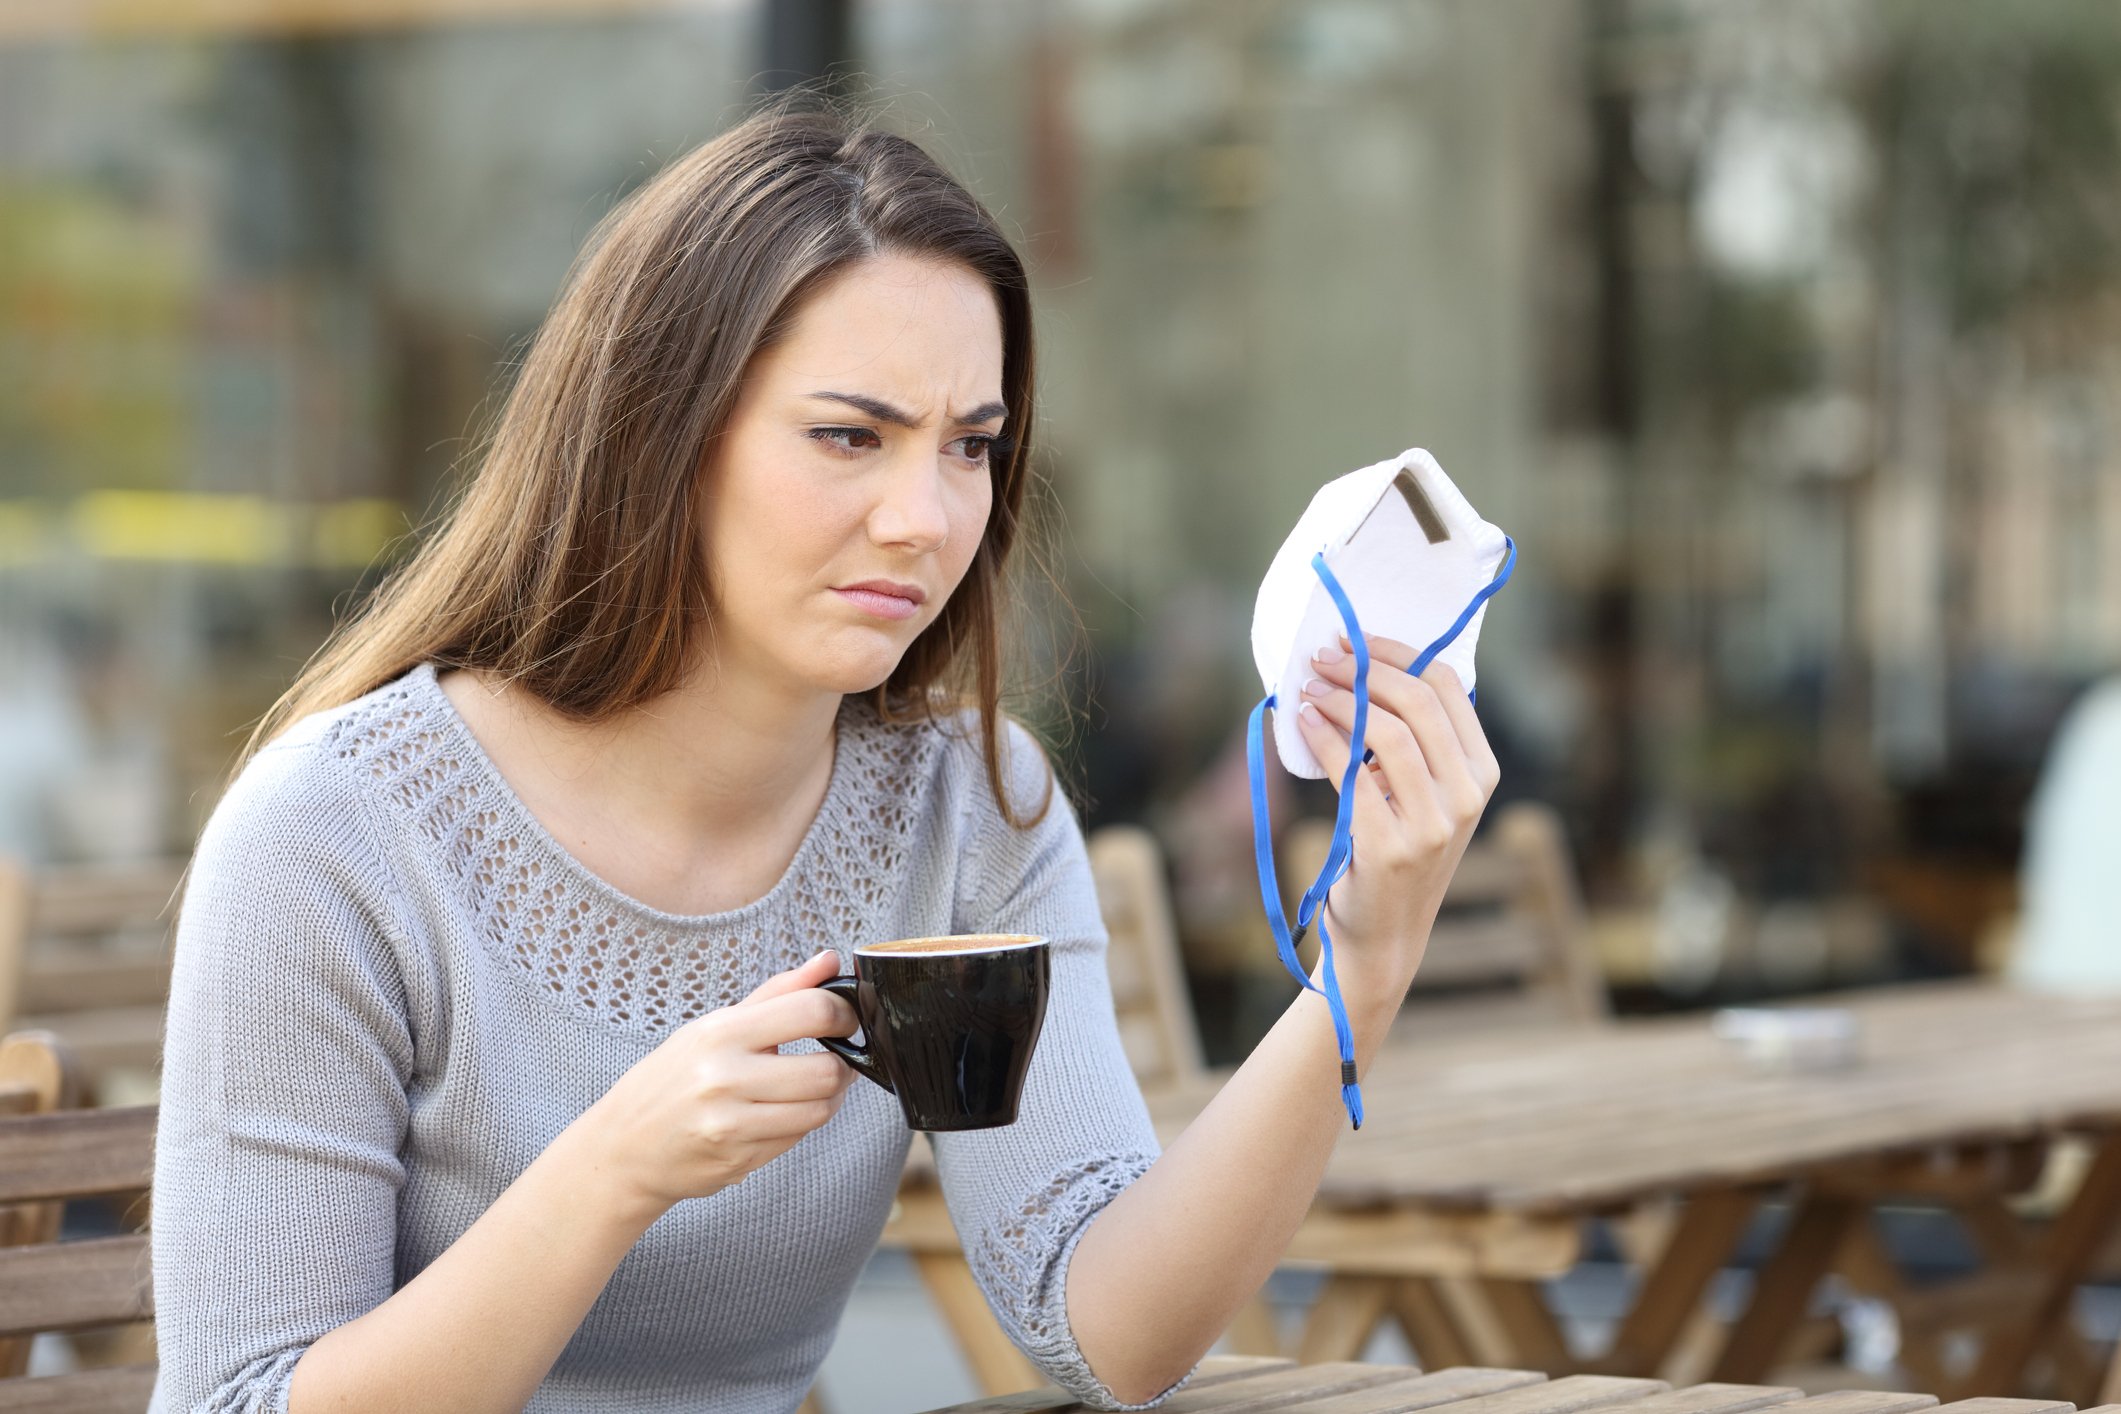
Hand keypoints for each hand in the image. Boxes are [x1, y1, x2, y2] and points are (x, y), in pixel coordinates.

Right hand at [563, 950, 858, 1220]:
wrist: (624, 1147)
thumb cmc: (672, 1078)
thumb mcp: (715, 1026)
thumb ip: (778, 993)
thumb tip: (829, 960)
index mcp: (720, 1033)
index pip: (811, 1011)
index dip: (844, 1014)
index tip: (847, 1018)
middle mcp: (724, 1078)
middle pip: (826, 1070)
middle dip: (844, 1065)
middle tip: (839, 1058)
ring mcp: (731, 1124)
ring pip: (819, 1110)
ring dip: (829, 1098)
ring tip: (815, 1086)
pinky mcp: (738, 1161)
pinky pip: (796, 1139)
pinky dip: (800, 1124)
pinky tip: (783, 1113)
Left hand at [1291, 634, 1499, 990]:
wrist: (1384, 934)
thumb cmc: (1395, 852)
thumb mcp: (1423, 796)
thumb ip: (1414, 743)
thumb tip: (1362, 667)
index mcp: (1482, 773)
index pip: (1449, 687)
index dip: (1399, 653)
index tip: (1355, 639)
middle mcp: (1467, 797)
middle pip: (1418, 702)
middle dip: (1364, 669)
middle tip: (1322, 658)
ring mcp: (1433, 825)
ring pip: (1389, 732)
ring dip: (1340, 700)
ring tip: (1308, 690)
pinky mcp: (1390, 847)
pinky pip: (1354, 773)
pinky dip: (1324, 739)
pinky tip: (1302, 723)